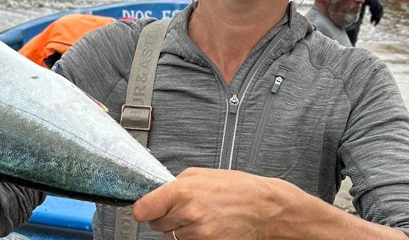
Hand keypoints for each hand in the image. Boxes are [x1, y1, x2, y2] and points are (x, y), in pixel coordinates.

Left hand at [132, 168, 295, 239]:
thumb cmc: (239, 189)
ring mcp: (199, 234)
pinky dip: (194, 238)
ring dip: (182, 228)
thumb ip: (175, 184)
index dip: (143, 209)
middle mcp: (189, 214)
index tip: (145, 209)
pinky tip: (208, 226)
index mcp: (183, 191)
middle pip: (156, 225)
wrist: (266, 209)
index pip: (142, 210)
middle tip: (184, 208)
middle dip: (166, 217)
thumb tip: (156, 193)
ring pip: (172, 236)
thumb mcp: (203, 174)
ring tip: (202, 215)